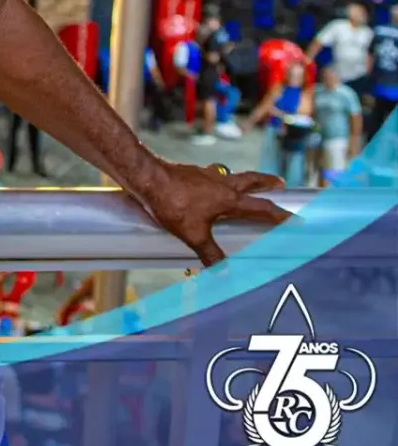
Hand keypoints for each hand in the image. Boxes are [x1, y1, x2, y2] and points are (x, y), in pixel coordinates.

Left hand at [133, 162, 290, 266]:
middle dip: (267, 183)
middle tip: (279, 183)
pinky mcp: (190, 172)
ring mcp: (206, 175)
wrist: (147, 178)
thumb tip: (224, 273)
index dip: (281, 216)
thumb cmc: (172, 204)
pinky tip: (208, 186)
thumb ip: (211, 254)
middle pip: (251, 181)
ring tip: (246, 183)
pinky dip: (217, 180)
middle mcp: (222, 183)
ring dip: (243, 179)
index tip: (298, 219)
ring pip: (232, 175)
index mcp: (229, 199)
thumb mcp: (194, 235)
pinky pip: (211, 176)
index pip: (262, 208)